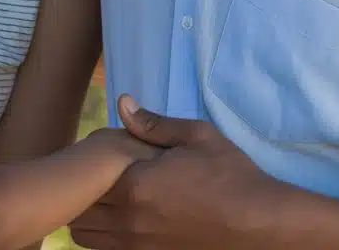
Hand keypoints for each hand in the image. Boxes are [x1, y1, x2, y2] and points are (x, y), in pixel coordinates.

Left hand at [68, 99, 284, 249]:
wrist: (258, 223)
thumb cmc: (229, 175)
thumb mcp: (195, 137)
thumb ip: (152, 124)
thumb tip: (122, 102)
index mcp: (135, 186)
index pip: (87, 175)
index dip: (90, 162)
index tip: (103, 155)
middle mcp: (129, 221)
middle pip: (79, 207)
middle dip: (82, 189)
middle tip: (99, 176)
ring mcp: (136, 246)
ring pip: (85, 234)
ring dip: (88, 215)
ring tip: (106, 200)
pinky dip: (103, 236)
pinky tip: (121, 221)